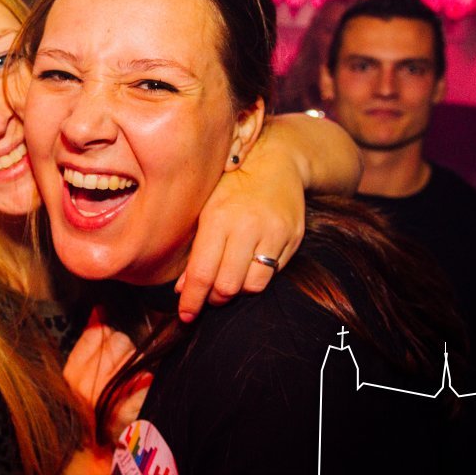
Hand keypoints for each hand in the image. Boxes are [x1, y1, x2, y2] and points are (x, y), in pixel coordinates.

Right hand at [63, 310, 147, 443]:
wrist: (105, 451)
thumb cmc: (96, 408)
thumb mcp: (83, 373)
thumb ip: (90, 342)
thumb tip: (99, 311)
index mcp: (72, 375)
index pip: (96, 335)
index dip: (107, 339)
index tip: (109, 350)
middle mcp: (87, 386)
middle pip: (118, 342)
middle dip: (124, 352)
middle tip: (122, 372)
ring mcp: (109, 399)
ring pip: (135, 356)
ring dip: (137, 366)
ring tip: (130, 385)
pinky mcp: (131, 410)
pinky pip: (148, 377)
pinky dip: (149, 383)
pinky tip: (142, 392)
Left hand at [175, 134, 305, 321]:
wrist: (277, 159)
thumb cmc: (231, 184)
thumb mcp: (206, 208)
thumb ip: (195, 249)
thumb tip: (182, 289)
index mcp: (218, 217)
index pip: (201, 272)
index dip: (191, 300)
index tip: (185, 315)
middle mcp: (247, 226)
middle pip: (227, 286)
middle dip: (213, 299)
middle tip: (207, 297)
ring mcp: (274, 232)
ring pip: (253, 285)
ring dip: (237, 291)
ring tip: (227, 283)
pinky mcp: (293, 237)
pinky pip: (274, 273)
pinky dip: (256, 278)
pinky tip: (247, 268)